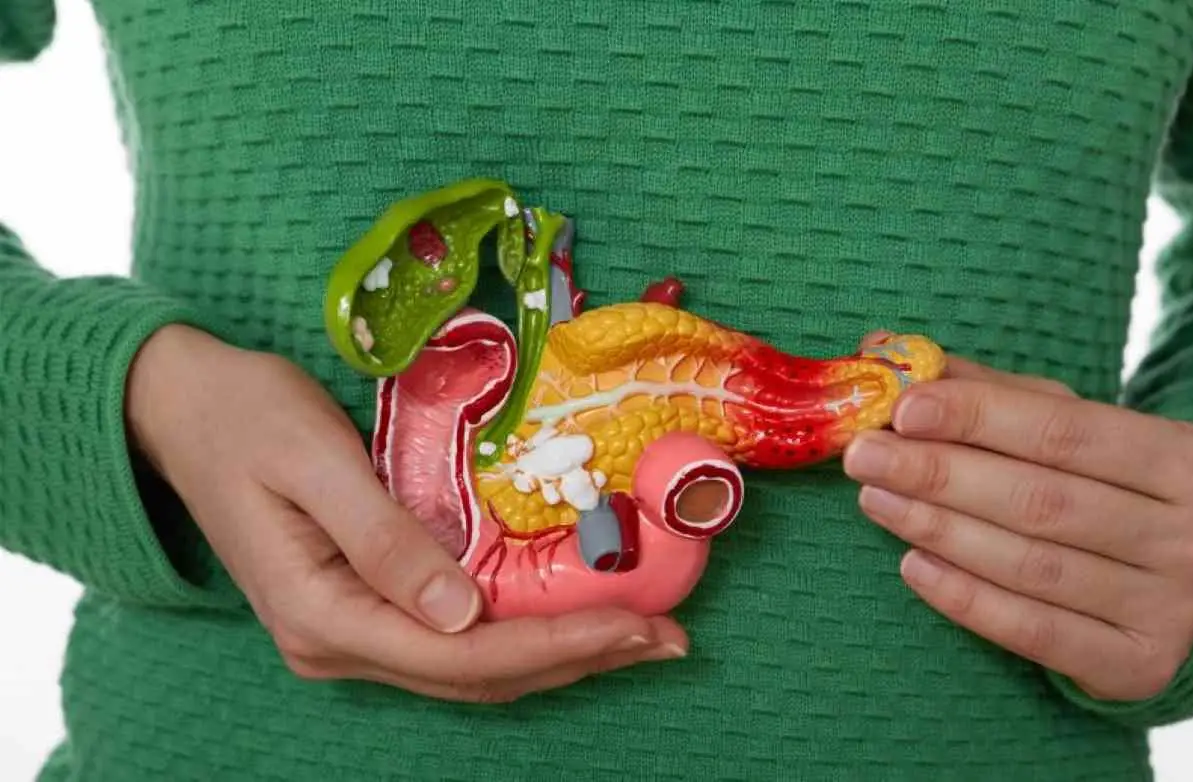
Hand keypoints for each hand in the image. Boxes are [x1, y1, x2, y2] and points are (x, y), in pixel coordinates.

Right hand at [126, 325, 686, 702]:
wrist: (181, 406)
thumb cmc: (245, 416)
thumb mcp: (312, 463)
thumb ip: (385, 539)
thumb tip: (464, 613)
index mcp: (323, 614)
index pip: (462, 652)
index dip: (557, 645)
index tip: (636, 624)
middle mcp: (337, 642)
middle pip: (478, 675)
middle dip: (578, 659)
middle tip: (668, 639)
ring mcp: (346, 633)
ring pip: (471, 670)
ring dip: (558, 656)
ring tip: (639, 636)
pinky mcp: (360, 608)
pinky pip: (454, 642)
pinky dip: (520, 637)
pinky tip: (568, 620)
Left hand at [843, 339, 1192, 700]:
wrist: (1179, 583)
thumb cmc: (1112, 489)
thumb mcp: (1075, 429)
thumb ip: (990, 392)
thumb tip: (885, 351)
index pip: (1065, 431)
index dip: (977, 417)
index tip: (901, 409)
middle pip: (1042, 501)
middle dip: (940, 474)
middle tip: (865, 456)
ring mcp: (1173, 609)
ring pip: (1032, 566)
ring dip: (939, 529)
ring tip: (874, 500)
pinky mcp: (1140, 666)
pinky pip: (1034, 631)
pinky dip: (965, 598)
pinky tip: (912, 565)